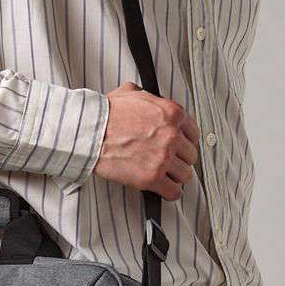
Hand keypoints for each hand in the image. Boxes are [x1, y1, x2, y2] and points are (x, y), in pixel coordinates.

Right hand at [94, 83, 199, 200]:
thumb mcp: (130, 93)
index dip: (187, 142)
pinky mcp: (152, 177)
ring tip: (165, 175)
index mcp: (171, 114)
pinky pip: (174, 192)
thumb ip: (148, 97)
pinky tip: (163, 188)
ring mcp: (163, 158)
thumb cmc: (105, 114)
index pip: (194, 133)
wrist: (90, 131)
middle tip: (170, 162)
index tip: (181, 148)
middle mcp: (172, 136)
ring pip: (186, 175)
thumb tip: (149, 100)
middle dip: (180, 159)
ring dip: (176, 176)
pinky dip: (169, 192)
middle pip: (191, 156)